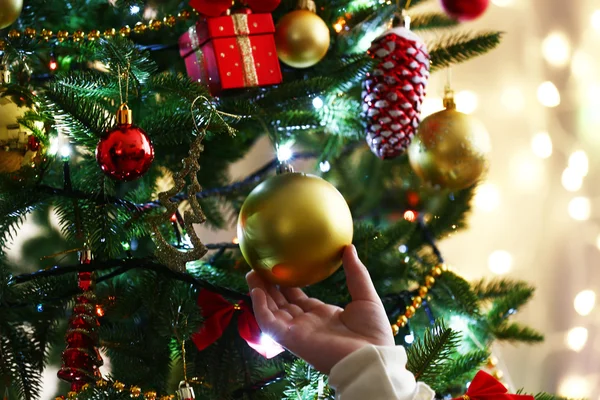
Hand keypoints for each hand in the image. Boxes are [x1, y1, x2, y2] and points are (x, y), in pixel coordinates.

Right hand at [246, 245, 393, 373]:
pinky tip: (256, 291)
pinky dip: (260, 308)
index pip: (298, 298)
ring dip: (259, 293)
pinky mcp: (291, 338)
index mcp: (322, 315)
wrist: (372, 357)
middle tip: (259, 266)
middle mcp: (307, 323)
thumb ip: (356, 273)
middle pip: (280, 303)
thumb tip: (348, 247)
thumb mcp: (365, 296)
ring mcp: (298, 331)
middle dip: (268, 286)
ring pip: (271, 311)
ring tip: (251, 273)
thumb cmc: (373, 332)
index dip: (287, 284)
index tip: (280, 266)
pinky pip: (270, 323)